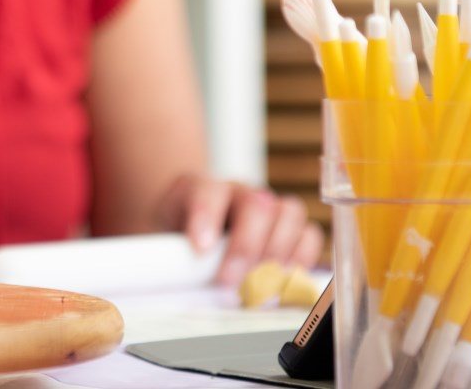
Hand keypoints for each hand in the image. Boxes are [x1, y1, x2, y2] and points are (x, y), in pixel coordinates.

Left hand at [178, 176, 323, 285]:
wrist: (189, 231)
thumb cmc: (176, 238)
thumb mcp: (161, 239)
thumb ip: (169, 254)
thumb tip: (174, 280)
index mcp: (201, 187)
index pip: (207, 191)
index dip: (206, 218)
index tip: (200, 249)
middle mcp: (239, 191)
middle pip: (257, 204)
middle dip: (245, 246)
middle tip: (230, 280)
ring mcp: (268, 205)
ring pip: (289, 212)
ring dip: (276, 252)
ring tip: (260, 282)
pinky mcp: (289, 227)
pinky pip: (309, 234)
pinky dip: (302, 258)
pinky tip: (284, 279)